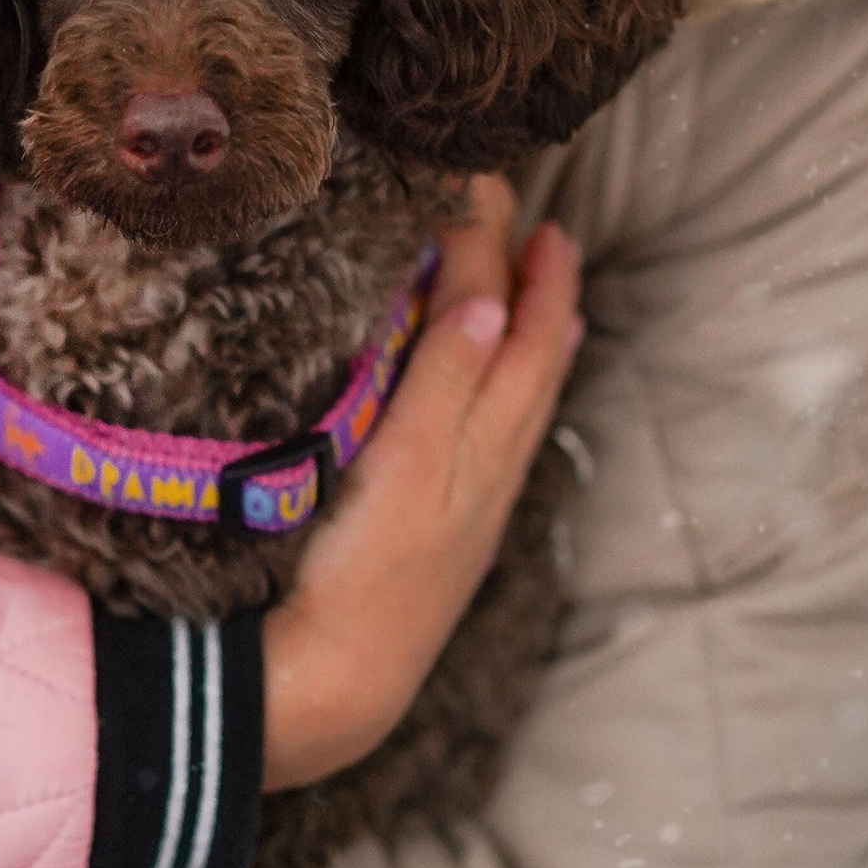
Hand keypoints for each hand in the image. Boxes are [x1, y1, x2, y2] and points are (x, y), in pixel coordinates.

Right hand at [262, 177, 581, 791]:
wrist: (328, 691)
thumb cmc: (359, 579)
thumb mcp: (402, 471)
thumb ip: (442, 384)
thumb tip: (487, 298)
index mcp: (482, 443)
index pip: (507, 323)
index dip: (497, 246)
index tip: (484, 176)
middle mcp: (488, 469)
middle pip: (533, 359)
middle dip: (539, 284)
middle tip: (536, 219)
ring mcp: (468, 502)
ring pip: (520, 399)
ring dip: (531, 333)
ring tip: (539, 288)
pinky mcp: (441, 529)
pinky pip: (495, 433)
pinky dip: (503, 386)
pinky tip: (485, 391)